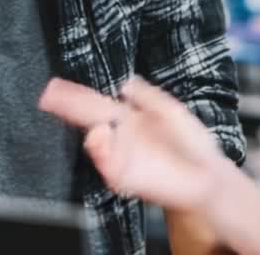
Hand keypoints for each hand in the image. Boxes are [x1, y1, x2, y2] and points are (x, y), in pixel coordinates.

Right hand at [38, 77, 231, 212]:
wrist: (209, 176)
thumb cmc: (191, 145)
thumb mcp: (171, 110)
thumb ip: (148, 95)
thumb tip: (126, 81)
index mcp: (128, 118)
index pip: (96, 103)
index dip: (75, 95)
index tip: (54, 86)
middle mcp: (120, 137)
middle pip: (90, 120)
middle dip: (69, 109)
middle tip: (50, 97)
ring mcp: (122, 158)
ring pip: (98, 144)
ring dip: (89, 132)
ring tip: (87, 119)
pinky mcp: (129, 178)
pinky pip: (111, 168)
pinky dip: (104, 155)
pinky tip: (101, 138)